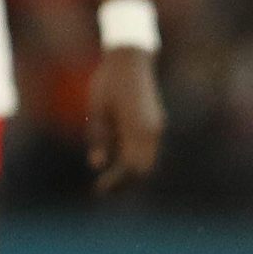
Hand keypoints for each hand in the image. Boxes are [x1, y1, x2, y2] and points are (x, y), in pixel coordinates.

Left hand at [88, 46, 163, 192]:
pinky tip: (117, 168)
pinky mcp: (154, 125)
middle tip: (102, 192)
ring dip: (131, 176)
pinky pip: (147, 152)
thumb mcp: (97, 110)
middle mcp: (152, 131)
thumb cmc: (107, 84)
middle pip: (144, 170)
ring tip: (108, 184)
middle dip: (125, 184)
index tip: (99, 191)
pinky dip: (134, 164)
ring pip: (148, 162)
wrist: (130, 61)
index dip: (116, 183)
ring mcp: (155, 128)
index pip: (131, 168)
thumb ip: (99, 138)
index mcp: (138, 129)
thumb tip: (97, 165)